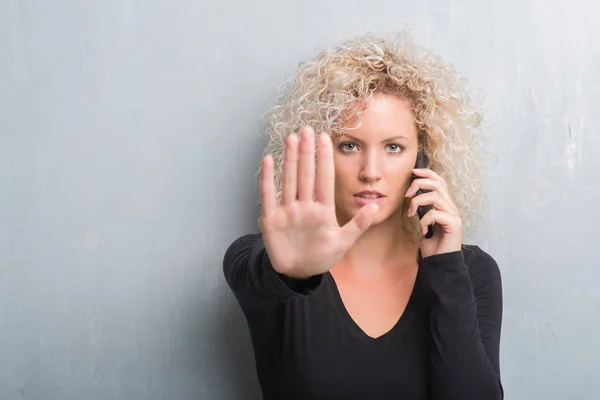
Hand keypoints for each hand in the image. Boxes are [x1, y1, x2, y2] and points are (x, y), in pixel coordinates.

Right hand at [259, 127, 378, 277]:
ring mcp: (287, 210)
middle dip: (306, 152)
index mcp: (322, 209)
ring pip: (289, 180)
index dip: (324, 159)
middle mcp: (304, 205)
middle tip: (307, 130)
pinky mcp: (271, 219)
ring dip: (289, 160)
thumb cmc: (321, 256)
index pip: (324, 179)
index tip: (326, 138)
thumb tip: (375, 206)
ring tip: (291, 139)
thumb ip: (358, 225)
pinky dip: (268, 179)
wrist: (297, 272)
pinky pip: (268, 195)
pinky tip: (268, 160)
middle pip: (306, 174)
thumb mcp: (342, 242)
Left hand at [405, 168, 461, 257]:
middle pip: (437, 183)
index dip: (427, 173)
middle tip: (407, 195)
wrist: (440, 263)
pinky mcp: (454, 224)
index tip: (413, 172)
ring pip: (435, 196)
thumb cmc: (431, 245)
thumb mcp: (423, 222)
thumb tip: (410, 197)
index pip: (439, 181)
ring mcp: (454, 215)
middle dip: (419, 184)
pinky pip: (435, 214)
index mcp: (444, 204)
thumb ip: (421, 210)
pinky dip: (424, 220)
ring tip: (411, 214)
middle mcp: (451, 207)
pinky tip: (423, 230)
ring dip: (418, 202)